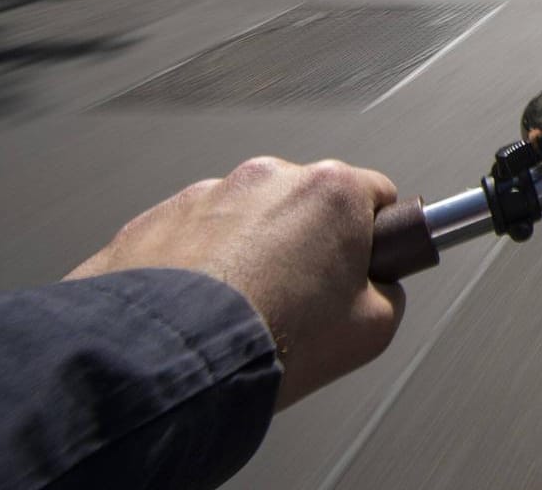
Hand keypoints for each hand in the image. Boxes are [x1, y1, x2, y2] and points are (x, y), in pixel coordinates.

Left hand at [68, 157, 404, 408]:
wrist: (172, 363)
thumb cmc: (274, 340)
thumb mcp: (374, 327)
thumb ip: (388, 290)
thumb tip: (375, 285)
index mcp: (331, 191)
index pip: (376, 195)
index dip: (374, 236)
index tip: (361, 266)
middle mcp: (268, 178)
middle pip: (305, 204)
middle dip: (307, 242)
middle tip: (301, 299)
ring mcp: (204, 195)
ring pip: (244, 219)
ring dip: (248, 252)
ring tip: (242, 309)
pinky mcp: (153, 221)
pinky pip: (189, 237)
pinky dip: (198, 265)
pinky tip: (200, 309)